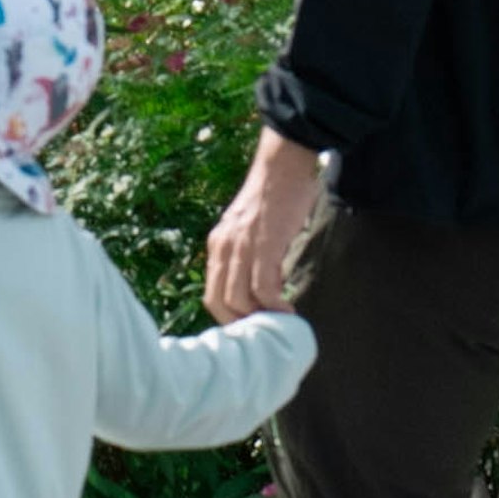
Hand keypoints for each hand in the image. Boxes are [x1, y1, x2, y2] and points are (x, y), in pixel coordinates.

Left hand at [204, 127, 326, 320]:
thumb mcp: (249, 228)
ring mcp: (241, 247)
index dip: (227, 316)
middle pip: (218, 302)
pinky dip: (274, 307)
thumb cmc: (274, 196)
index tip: (248, 326)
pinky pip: (262, 289)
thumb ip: (247, 254)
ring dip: (258, 318)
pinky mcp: (263, 246)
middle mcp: (222, 247)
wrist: (283, 165)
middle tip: (262, 332)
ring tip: (277, 324)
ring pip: (238, 300)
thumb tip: (260, 288)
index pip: (211, 293)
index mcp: (217, 244)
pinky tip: (287, 311)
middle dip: (239, 324)